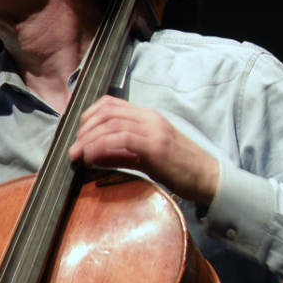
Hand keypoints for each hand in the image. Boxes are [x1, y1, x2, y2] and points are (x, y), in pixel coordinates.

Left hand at [69, 96, 218, 203]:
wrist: (209, 178)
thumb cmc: (180, 168)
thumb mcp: (145, 157)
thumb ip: (119, 153)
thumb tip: (91, 156)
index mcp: (147, 116)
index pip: (111, 104)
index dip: (88, 116)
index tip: (78, 134)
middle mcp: (149, 118)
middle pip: (107, 112)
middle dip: (84, 129)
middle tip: (74, 148)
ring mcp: (154, 130)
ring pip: (111, 124)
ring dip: (88, 139)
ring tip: (77, 155)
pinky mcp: (156, 146)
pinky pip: (121, 139)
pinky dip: (101, 146)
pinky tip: (92, 157)